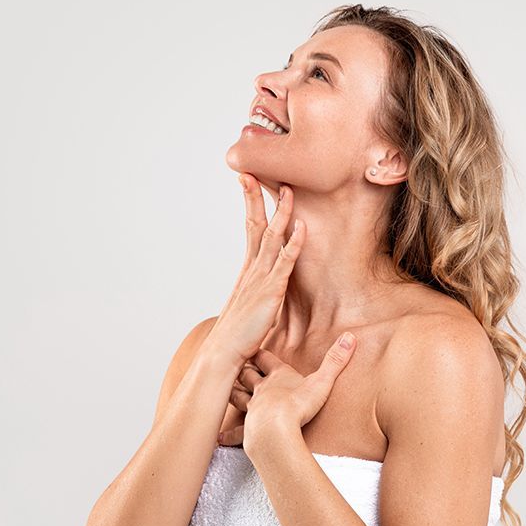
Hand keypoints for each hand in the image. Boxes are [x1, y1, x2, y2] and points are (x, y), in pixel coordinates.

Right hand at [203, 173, 305, 369]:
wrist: (223, 354)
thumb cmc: (236, 336)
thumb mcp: (248, 307)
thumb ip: (255, 293)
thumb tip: (259, 289)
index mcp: (247, 270)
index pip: (249, 228)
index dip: (250, 204)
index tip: (248, 181)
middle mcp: (252, 269)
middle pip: (255, 224)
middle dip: (256, 197)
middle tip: (254, 171)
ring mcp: (261, 278)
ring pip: (272, 237)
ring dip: (281, 213)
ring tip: (288, 190)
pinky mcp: (271, 292)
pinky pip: (285, 262)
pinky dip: (294, 243)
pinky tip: (302, 227)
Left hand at [218, 332, 357, 448]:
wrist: (275, 430)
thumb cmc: (298, 404)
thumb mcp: (322, 381)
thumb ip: (336, 360)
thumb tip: (351, 337)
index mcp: (277, 376)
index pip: (266, 358)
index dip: (260, 351)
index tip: (253, 343)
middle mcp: (261, 389)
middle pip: (248, 374)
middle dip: (242, 368)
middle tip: (236, 362)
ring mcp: (252, 409)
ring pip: (238, 397)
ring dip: (233, 392)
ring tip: (226, 388)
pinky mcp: (249, 428)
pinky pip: (237, 431)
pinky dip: (229, 433)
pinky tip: (220, 436)